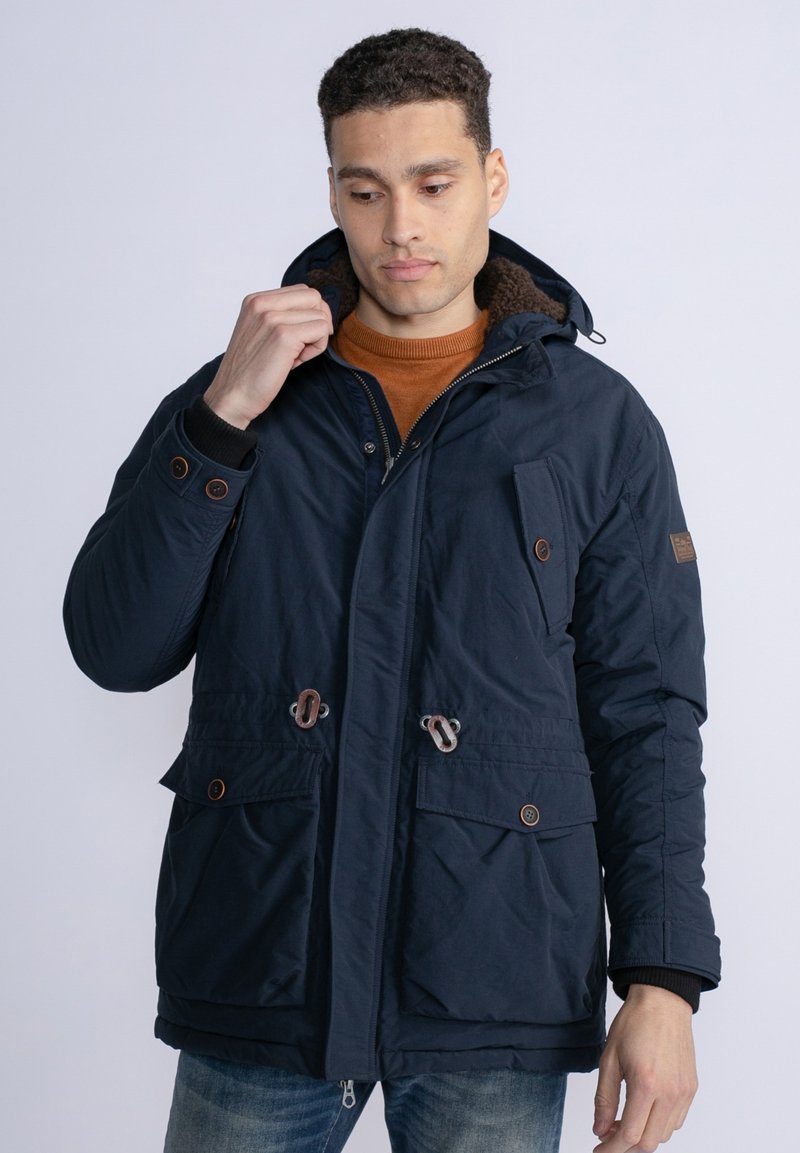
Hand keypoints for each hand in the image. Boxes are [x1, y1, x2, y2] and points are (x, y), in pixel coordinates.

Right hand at [203, 285, 333, 427]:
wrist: (232, 396)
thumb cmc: (250, 370)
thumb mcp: (261, 331)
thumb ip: (282, 315)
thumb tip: (318, 310)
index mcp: (255, 300)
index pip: (302, 291)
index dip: (309, 314)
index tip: (299, 336)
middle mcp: (262, 303)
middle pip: (314, 297)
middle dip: (318, 321)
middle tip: (304, 345)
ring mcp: (273, 318)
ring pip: (321, 316)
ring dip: (316, 338)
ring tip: (295, 356)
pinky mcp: (284, 335)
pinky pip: (321, 331)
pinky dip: (317, 348)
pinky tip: (297, 361)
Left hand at [593, 985, 697, 1151]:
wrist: (663, 1001)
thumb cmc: (635, 1023)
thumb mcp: (609, 1059)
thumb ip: (604, 1099)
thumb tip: (600, 1130)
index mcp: (646, 1084)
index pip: (630, 1135)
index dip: (612, 1149)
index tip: (599, 1149)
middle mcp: (670, 1093)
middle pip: (649, 1142)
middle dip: (626, 1147)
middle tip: (608, 1137)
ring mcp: (684, 1092)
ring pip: (664, 1135)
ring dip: (643, 1136)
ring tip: (624, 1122)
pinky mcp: (691, 1088)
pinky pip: (676, 1120)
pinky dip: (658, 1125)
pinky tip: (644, 1111)